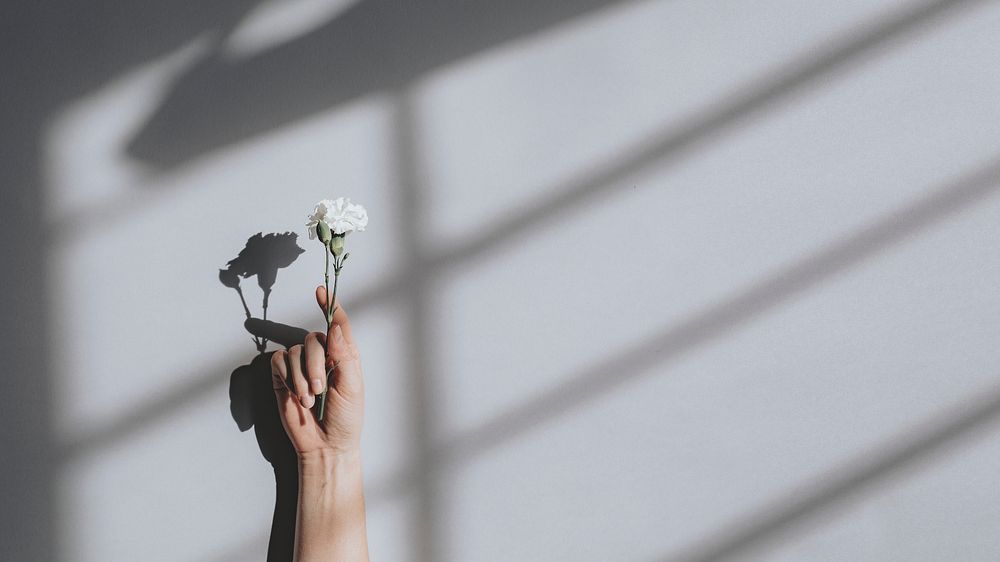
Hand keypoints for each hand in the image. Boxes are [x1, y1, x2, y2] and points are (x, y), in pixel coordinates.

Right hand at [271, 286, 363, 455]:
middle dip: (315, 364)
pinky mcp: (284, 378)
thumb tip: (336, 328)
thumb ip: (344, 356)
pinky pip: (280, 362)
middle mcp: (322, 357)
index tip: (321, 290)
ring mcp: (301, 367)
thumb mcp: (352, 386)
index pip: (337, 325)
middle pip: (313, 338)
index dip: (330, 306)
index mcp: (344, 356)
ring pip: (295, 351)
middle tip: (320, 389)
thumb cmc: (346, 418)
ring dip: (302, 377)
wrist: (326, 444)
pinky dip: (289, 378)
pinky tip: (298, 396)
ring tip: (311, 399)